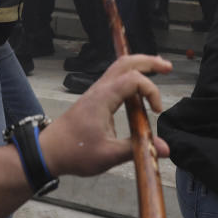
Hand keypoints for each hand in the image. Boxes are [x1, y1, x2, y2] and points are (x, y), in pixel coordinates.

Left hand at [38, 55, 171, 176]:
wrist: (48, 151)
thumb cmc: (74, 152)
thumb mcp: (108, 155)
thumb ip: (137, 149)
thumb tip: (165, 150)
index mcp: (103, 98)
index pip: (133, 79)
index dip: (151, 90)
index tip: (157, 112)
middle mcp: (100, 89)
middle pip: (126, 62)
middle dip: (149, 61)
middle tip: (168, 67)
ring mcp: (96, 92)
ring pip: (119, 67)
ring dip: (140, 65)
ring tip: (159, 68)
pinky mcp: (95, 98)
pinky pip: (115, 77)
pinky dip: (131, 75)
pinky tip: (139, 85)